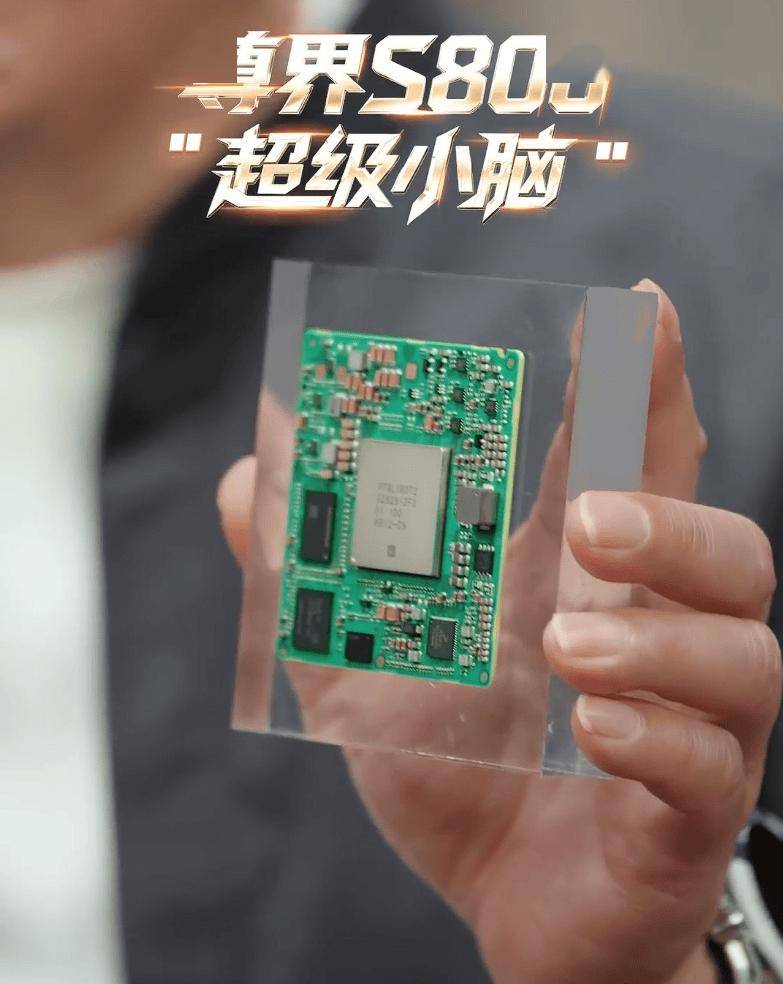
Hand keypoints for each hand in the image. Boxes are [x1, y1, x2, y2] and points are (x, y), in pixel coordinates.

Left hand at [219, 281, 779, 983]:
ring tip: (566, 640)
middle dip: (672, 514)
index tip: (641, 302)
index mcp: (583, 583)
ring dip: (661, 638)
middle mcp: (658, 636)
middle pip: (724, 543)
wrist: (508, 905)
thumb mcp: (361, 663)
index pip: (635, 464)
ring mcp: (690, 723)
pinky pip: (708, 764)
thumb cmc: (459, 767)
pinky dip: (658, 738)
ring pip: (741, 649)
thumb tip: (249, 466)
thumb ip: (311, 569)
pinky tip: (594, 730)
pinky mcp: (689, 810)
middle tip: (587, 516)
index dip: (643, 383)